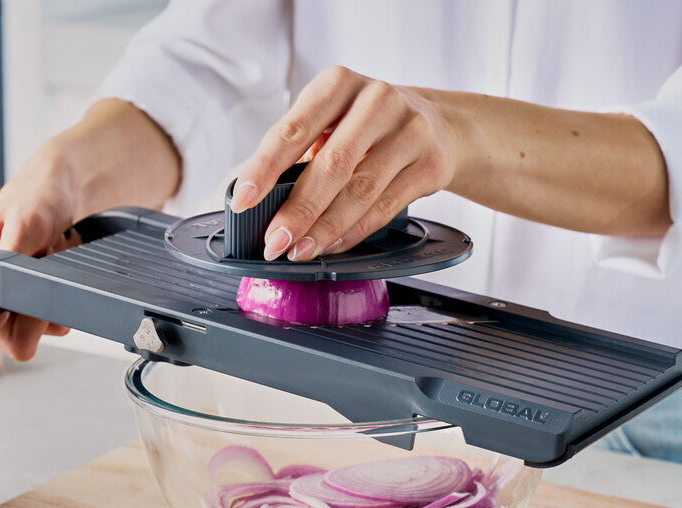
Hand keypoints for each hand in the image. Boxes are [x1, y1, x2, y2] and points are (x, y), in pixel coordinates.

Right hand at [0, 145, 79, 360]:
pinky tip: (58, 270)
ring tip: (48, 262)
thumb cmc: (34, 198)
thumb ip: (6, 262)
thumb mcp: (22, 222)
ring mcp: (2, 304)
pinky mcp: (30, 306)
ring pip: (22, 338)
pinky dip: (60, 301)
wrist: (67, 193)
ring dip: (43, 305)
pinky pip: (48, 326)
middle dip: (14, 321)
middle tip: (34, 288)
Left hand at [228, 66, 459, 261]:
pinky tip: (332, 244)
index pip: (293, 129)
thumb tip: (258, 199)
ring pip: (361, 190)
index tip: (243, 200)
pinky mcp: (431, 164)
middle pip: (332, 164)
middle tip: (274, 242)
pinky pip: (385, 206)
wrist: (438, 124)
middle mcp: (377, 100)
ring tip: (299, 250)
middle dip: (298, 210)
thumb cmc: (367, 124)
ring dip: (325, 228)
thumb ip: (301, 148)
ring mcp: (409, 131)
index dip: (265, 168)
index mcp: (339, 83)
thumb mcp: (332, 118)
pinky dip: (354, 231)